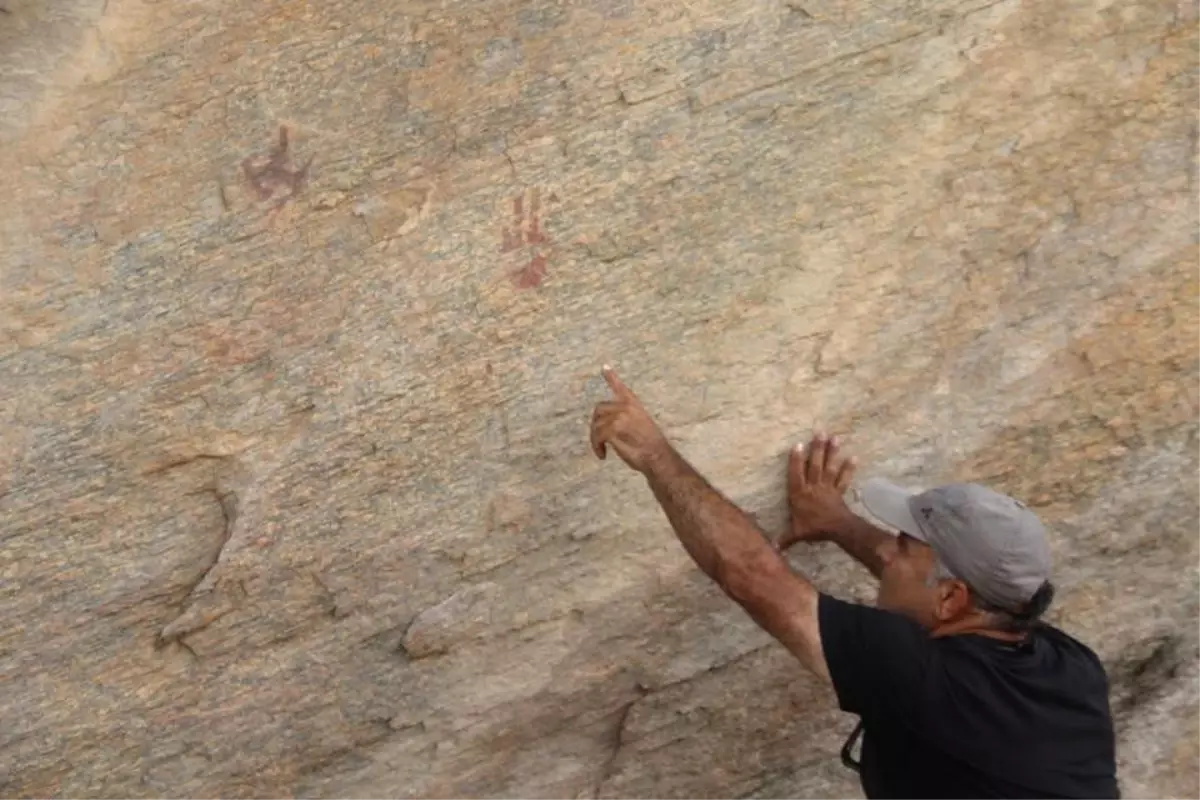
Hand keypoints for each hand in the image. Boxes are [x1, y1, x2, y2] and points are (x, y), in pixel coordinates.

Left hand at [590, 366, 671, 473]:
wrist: (658, 456)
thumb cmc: (650, 447)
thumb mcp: (641, 427)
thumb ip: (625, 420)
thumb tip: (608, 425)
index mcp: (634, 405)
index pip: (621, 388)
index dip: (611, 377)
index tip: (604, 367)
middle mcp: (626, 407)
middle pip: (599, 410)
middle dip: (595, 425)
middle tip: (599, 440)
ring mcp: (620, 416)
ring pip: (596, 425)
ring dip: (596, 439)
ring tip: (602, 451)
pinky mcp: (614, 428)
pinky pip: (597, 436)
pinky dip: (597, 446)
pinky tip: (603, 455)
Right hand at [778, 433, 856, 549]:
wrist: (836, 530)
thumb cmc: (814, 529)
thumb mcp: (796, 533)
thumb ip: (785, 538)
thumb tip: (773, 548)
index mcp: (799, 494)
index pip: (796, 474)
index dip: (796, 460)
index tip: (797, 444)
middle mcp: (813, 487)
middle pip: (815, 465)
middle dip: (817, 448)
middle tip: (820, 432)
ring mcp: (827, 488)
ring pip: (828, 467)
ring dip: (832, 452)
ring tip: (835, 438)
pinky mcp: (838, 492)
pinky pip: (843, 479)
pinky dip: (848, 469)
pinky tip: (853, 457)